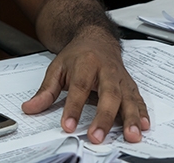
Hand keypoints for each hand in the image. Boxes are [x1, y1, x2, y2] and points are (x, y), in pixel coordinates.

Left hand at [20, 30, 148, 143]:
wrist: (96, 38)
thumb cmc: (78, 55)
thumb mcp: (57, 68)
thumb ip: (45, 91)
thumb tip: (30, 108)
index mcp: (86, 63)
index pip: (79, 87)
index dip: (73, 108)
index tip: (67, 126)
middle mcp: (107, 70)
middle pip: (107, 95)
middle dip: (104, 118)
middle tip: (97, 137)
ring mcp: (120, 78)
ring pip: (127, 98)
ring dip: (131, 118)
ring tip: (131, 135)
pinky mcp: (130, 85)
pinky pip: (138, 99)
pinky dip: (142, 113)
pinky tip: (143, 126)